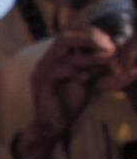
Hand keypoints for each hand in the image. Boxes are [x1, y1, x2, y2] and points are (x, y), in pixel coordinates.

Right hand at [22, 25, 115, 158]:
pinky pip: (57, 69)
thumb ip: (98, 66)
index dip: (91, 33)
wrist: (54, 125)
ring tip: (105, 57)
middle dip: (90, 38)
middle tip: (110, 46)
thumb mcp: (89, 79)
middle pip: (64, 36)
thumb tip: (118, 53)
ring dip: (86, 51)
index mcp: (55, 58)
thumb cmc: (70, 103)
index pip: (70, 33)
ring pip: (61, 48)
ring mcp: (41, 71)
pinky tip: (86, 77)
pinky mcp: (41, 84)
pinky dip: (75, 70)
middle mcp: (46, 60)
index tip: (110, 41)